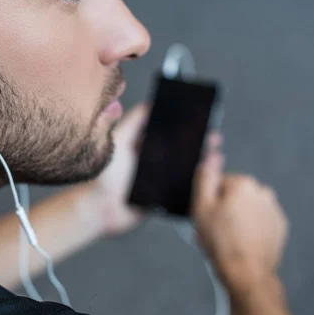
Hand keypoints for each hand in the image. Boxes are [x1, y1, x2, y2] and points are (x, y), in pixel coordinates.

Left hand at [90, 103, 221, 235]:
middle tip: (212, 138)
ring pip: (184, 170)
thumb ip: (131, 123)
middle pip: (180, 150)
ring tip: (214, 157)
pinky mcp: (162, 199)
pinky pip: (182, 191)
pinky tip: (207, 179)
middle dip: (197, 144)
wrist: (100, 210)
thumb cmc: (103, 177)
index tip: (199, 120)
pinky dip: (195, 186)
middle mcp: (152, 163)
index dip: (183, 127)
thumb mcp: (118, 143)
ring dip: (200, 163)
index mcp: (143, 148)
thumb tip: (149, 104)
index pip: (167, 134)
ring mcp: (159, 181)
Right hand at [192, 153, 288, 288]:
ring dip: (240, 217)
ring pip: (248, 208)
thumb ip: (205, 178)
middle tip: (216, 228)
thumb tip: (211, 156)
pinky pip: (260, 221)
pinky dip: (252, 228)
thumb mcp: (201, 207)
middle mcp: (263, 192)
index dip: (210, 199)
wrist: (246, 272)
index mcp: (243, 184)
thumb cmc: (221, 241)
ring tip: (230, 238)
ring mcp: (274, 210)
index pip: (220, 183)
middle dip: (226, 207)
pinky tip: (242, 241)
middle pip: (235, 194)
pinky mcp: (279, 227)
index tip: (208, 215)